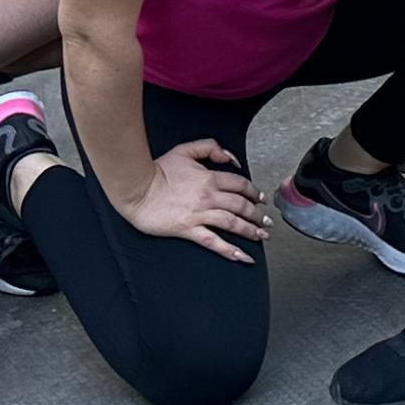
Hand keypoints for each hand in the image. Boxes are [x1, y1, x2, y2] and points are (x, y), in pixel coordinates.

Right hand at [125, 136, 270, 260]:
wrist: (137, 189)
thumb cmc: (158, 170)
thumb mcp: (185, 150)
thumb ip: (210, 148)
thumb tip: (230, 158)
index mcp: (210, 178)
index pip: (240, 185)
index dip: (253, 192)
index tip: (260, 200)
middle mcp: (209, 197)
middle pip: (241, 206)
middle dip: (257, 215)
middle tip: (266, 221)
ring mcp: (200, 215)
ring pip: (233, 223)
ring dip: (250, 231)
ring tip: (261, 237)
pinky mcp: (189, 230)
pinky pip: (214, 242)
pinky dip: (230, 250)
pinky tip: (242, 256)